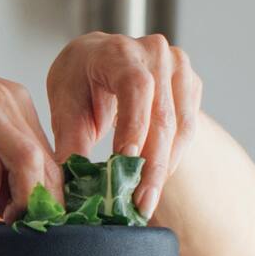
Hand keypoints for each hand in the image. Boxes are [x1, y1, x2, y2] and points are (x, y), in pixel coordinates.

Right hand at [0, 33, 59, 218]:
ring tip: (4, 216)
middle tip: (27, 223)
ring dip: (24, 201)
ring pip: (28, 164)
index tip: (36, 213)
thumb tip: (6, 197)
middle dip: (44, 201)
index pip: (49, 151)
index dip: (48, 190)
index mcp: (10, 99)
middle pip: (48, 160)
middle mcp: (3, 103)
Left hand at [46, 34, 203, 218]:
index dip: (134, 125)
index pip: (136, 87)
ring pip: (180, 126)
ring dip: (164, 167)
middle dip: (151, 164)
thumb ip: (69, 140)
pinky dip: (172, 157)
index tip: (126, 162)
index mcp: (118, 52)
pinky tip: (156, 182)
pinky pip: (187, 128)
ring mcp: (178, 67)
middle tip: (139, 203)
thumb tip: (70, 183)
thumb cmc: (78, 79)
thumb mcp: (64, 104)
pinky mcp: (190, 84)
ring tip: (146, 202)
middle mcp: (155, 54)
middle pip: (162, 114)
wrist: (98, 59)